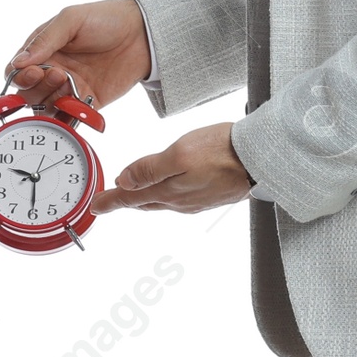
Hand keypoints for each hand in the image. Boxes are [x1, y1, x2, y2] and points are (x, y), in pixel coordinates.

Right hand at [6, 0, 148, 110]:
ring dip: (52, 101)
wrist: (142, 34)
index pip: (17, 71)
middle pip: (28, 93)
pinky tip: (77, 105)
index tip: (36, 70)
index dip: (21, 76)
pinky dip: (68, 117)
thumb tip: (19, 62)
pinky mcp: (86, 103)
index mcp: (43, 50)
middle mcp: (52, 71)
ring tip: (70, 85)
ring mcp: (68, 89)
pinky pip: (69, 118)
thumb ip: (44, 40)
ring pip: (46, 107)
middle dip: (38, 88)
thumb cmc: (106, 19)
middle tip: (59, 75)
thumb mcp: (71, 20)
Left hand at [97, 122, 253, 213]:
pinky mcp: (210, 196)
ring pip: (161, 201)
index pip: (130, 198)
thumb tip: (123, 181)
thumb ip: (149, 169)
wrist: (261, 159)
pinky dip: (164, 194)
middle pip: (144, 202)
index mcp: (168, 192)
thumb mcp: (179, 153)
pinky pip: (178, 199)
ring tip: (132, 194)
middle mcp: (180, 202)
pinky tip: (166, 188)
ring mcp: (196, 201)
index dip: (110, 201)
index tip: (95, 206)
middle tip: (108, 201)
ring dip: (144, 198)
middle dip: (125, 201)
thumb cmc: (222, 151)